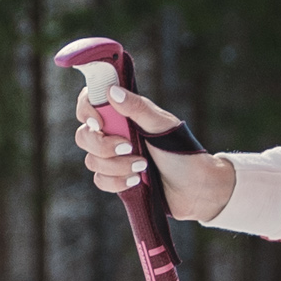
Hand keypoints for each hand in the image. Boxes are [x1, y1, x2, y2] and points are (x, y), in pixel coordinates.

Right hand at [70, 77, 233, 223]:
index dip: (86, 111)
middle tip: (128, 147)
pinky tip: (137, 181)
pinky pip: (100, 181)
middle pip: (84, 135)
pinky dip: (118, 182)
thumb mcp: (162, 126)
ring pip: (92, 161)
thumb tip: (111, 91)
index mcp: (125, 114)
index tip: (98, 122)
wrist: (196, 189)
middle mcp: (115, 133)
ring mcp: (114, 158)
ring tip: (143, 167)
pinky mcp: (116, 180)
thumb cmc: (183, 152)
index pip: (90, 102)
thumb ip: (137, 108)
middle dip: (103, 145)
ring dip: (117, 166)